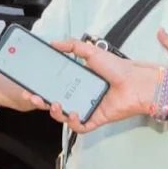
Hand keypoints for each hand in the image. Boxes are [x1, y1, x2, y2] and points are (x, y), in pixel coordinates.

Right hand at [23, 27, 167, 133]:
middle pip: (55, 102)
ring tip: (53, 104)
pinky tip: (73, 113)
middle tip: (32, 96)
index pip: (54, 86)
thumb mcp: (92, 52)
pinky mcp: (97, 119)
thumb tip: (53, 42)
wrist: (138, 82)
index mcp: (78, 81)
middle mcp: (81, 95)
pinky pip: (81, 126)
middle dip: (40, 101)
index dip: (41, 87)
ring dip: (55, 112)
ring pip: (64, 116)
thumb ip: (73, 45)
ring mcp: (88, 108)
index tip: (29, 85)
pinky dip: (74, 122)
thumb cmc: (119, 68)